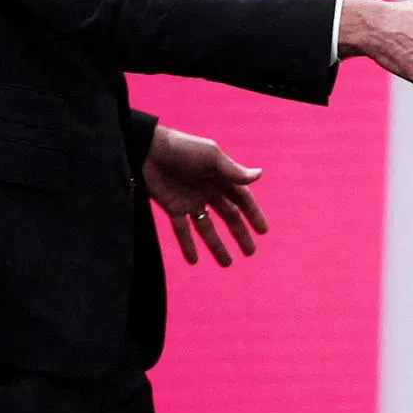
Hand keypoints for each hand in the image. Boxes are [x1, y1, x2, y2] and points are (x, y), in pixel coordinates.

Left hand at [142, 124, 268, 266]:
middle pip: (228, 217)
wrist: (148, 150)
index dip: (253, 214)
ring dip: (216, 245)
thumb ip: (233, 171)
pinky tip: (194, 261)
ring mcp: (190, 201)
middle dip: (239, 234)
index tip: (263, 232)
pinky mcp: (173, 207)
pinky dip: (187, 245)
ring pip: (206, 228)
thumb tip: (259, 175)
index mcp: (221, 176)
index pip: (242, 199)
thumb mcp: (211, 157)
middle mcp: (208, 191)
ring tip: (227, 264)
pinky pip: (182, 230)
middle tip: (250, 253)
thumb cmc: (183, 148)